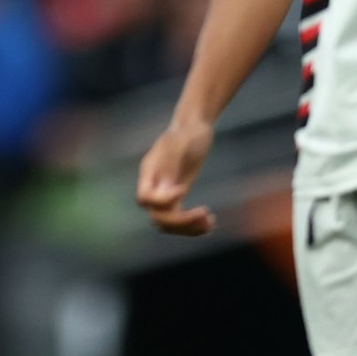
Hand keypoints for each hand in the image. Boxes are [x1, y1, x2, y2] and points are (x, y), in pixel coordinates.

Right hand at [136, 120, 215, 235]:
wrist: (195, 127)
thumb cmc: (187, 132)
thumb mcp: (180, 143)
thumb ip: (170, 163)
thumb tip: (166, 189)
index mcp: (149, 171)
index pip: (145, 198)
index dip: (163, 201)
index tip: (184, 189)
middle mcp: (154, 185)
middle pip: (156, 216)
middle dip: (179, 221)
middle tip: (204, 213)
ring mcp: (165, 192)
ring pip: (167, 224)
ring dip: (188, 228)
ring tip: (210, 222)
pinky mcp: (177, 197)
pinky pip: (179, 221)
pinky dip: (193, 226)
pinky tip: (211, 223)